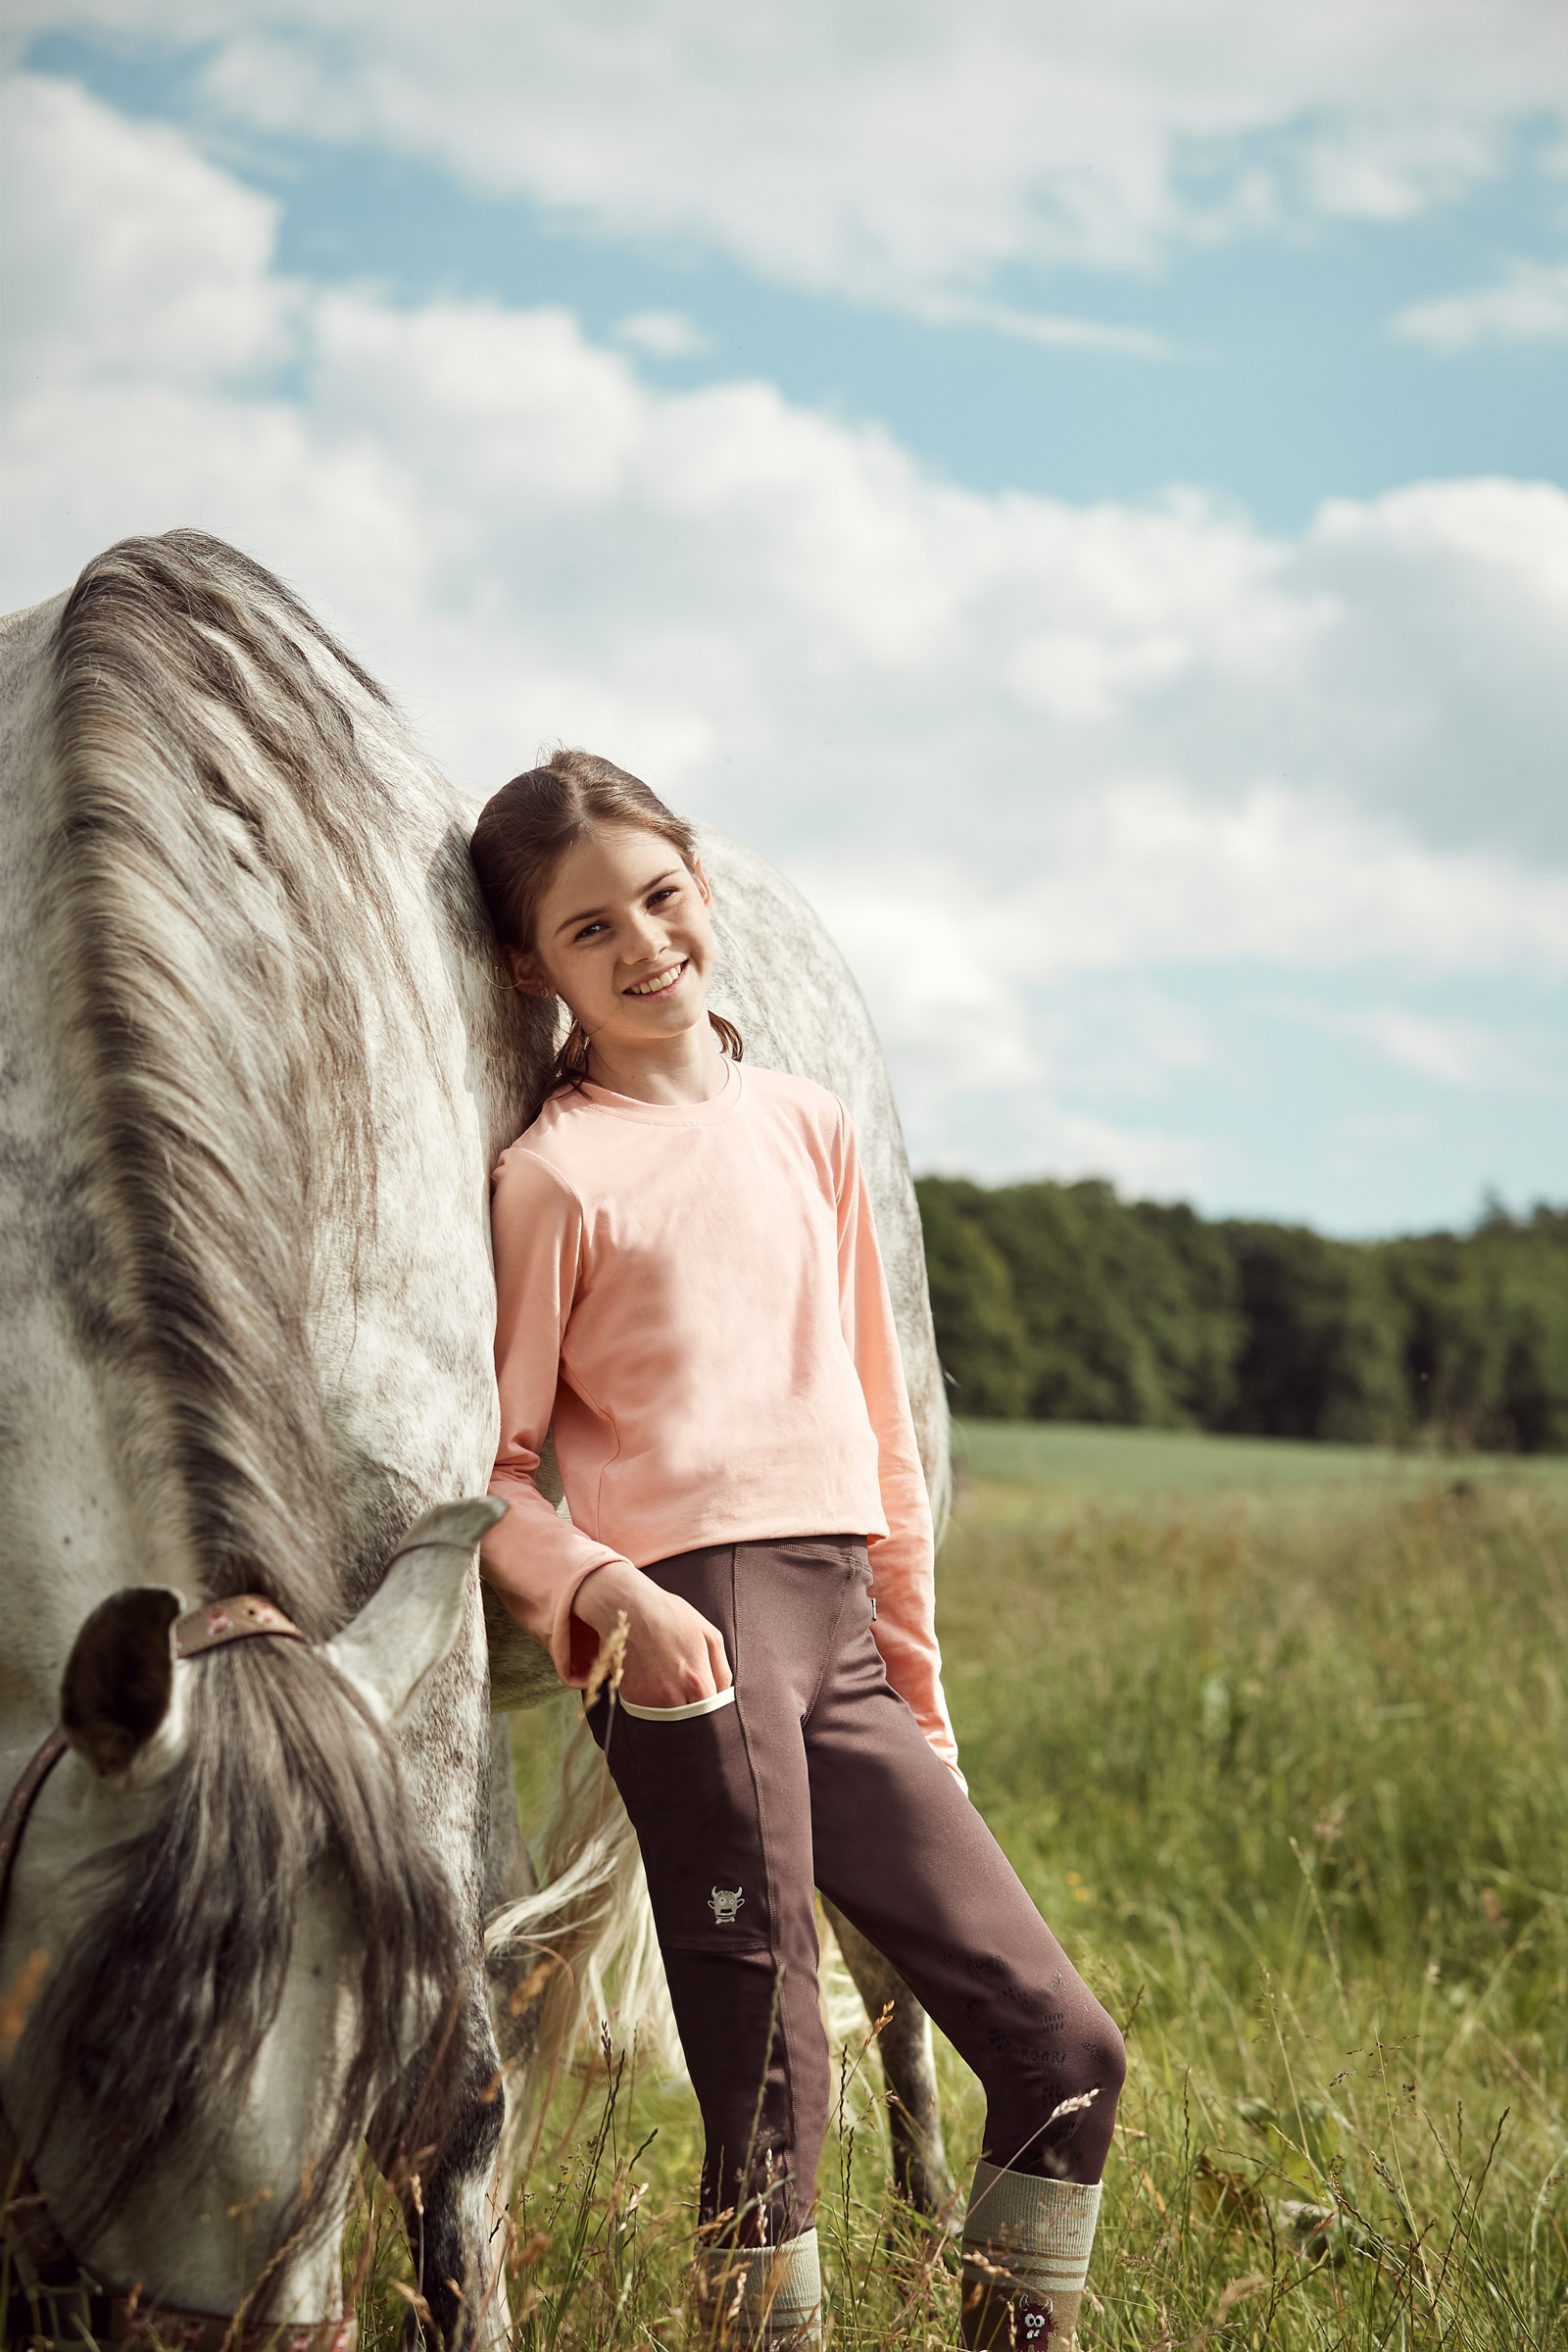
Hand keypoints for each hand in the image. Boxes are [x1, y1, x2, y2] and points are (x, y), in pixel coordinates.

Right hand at [573, 1561, 731, 1709]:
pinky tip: (652, 1677)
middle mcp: (673, 1697)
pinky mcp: (629, 1698)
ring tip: (669, 1680)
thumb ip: (722, 1671)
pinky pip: (647, 1709)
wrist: (628, 1608)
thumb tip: (724, 1695)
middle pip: (690, 1719)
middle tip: (687, 1689)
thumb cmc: (672, 1616)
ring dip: (672, 1707)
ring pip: (668, 1718)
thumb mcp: (709, 1635)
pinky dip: (652, 1700)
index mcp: (697, 1682)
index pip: (712, 1713)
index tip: (707, 1697)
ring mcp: (648, 1700)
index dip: (712, 1706)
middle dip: (692, 1709)